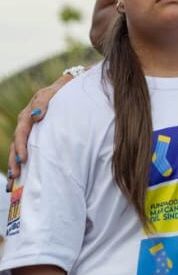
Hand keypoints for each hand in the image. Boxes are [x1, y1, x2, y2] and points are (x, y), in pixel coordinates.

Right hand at [7, 71, 76, 189]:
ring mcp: (29, 133)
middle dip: (14, 163)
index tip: (23, 160)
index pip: (21, 134)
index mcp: (26, 115)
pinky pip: (26, 153)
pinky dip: (22, 166)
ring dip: (15, 169)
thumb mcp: (50, 93)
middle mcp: (25, 126)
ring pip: (17, 153)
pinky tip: (21, 180)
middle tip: (15, 178)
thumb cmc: (60, 91)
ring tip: (13, 186)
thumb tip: (36, 116)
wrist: (67, 88)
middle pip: (15, 147)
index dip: (20, 147)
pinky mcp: (35, 139)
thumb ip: (43, 103)